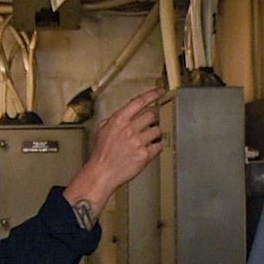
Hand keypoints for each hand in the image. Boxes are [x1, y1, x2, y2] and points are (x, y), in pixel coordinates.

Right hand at [63, 90, 164, 218]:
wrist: (102, 172)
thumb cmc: (102, 151)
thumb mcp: (103, 128)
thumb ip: (117, 117)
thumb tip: (131, 106)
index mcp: (119, 120)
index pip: (139, 101)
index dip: (152, 94)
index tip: (161, 92)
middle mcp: (129, 129)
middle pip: (151, 116)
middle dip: (150, 121)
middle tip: (145, 128)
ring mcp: (138, 142)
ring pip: (157, 130)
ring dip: (154, 135)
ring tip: (146, 141)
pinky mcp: (144, 155)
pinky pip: (159, 145)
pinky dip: (156, 147)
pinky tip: (148, 149)